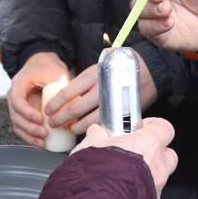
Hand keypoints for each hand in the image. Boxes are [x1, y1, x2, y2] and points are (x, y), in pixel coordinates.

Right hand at [7, 52, 69, 147]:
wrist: (41, 65)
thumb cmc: (47, 67)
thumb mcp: (55, 72)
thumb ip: (62, 87)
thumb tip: (74, 105)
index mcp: (19, 83)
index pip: (17, 100)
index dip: (27, 112)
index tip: (40, 119)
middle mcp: (14, 96)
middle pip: (15, 115)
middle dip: (29, 127)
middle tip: (44, 133)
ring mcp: (17, 106)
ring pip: (17, 124)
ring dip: (29, 135)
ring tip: (42, 142)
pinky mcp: (23, 114)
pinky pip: (23, 128)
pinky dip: (30, 137)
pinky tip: (41, 143)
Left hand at [43, 53, 158, 132]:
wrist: (149, 69)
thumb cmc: (119, 68)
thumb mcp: (99, 67)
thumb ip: (84, 80)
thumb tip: (65, 94)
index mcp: (92, 75)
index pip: (67, 92)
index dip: (55, 104)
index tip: (47, 110)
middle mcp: (101, 89)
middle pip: (75, 109)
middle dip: (61, 119)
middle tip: (53, 123)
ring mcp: (112, 102)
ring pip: (89, 121)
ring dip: (75, 127)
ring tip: (69, 128)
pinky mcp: (122, 112)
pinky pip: (104, 124)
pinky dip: (93, 129)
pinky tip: (87, 130)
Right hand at [73, 116, 177, 197]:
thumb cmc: (97, 176)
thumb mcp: (89, 147)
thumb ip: (97, 136)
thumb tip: (97, 132)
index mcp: (147, 144)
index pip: (164, 128)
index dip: (153, 126)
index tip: (140, 128)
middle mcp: (158, 165)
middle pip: (167, 153)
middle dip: (155, 152)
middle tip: (135, 152)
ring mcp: (157, 187)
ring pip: (160, 176)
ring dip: (148, 173)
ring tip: (126, 174)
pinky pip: (151, 194)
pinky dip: (142, 191)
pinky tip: (123, 191)